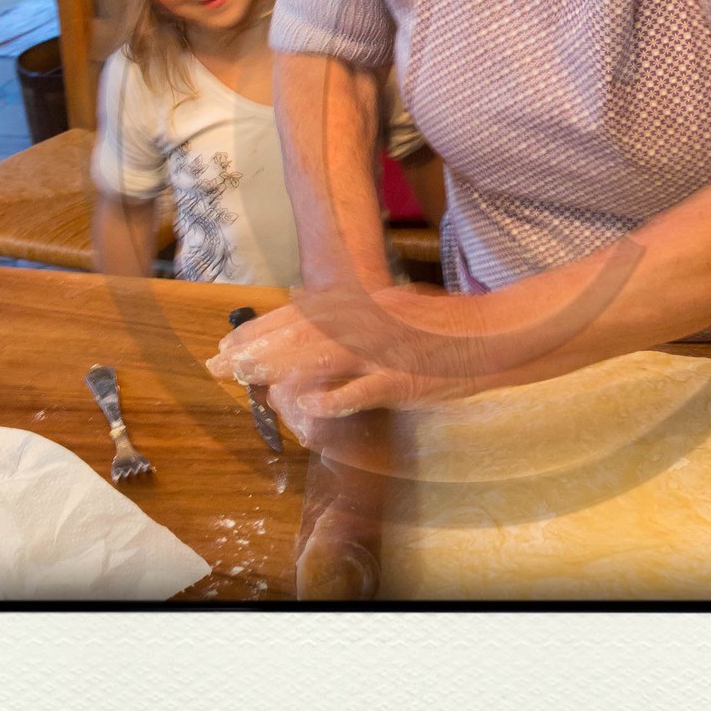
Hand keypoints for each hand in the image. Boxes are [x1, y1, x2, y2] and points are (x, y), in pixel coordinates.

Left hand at [206, 282, 498, 433]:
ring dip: (278, 369)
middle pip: (300, 333)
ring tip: (243, 379)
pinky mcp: (403, 379)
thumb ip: (353, 316)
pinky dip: (333, 398)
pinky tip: (305, 407)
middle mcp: (368, 319)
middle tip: (217, 364)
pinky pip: (361, 390)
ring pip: (320, 357)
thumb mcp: (392, 309)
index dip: (261, 329)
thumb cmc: (444, 326)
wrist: (493, 334)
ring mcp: (384, 349)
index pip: (300, 313)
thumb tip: (308, 311)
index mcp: (364, 302)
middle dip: (255, 349)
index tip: (228, 342)